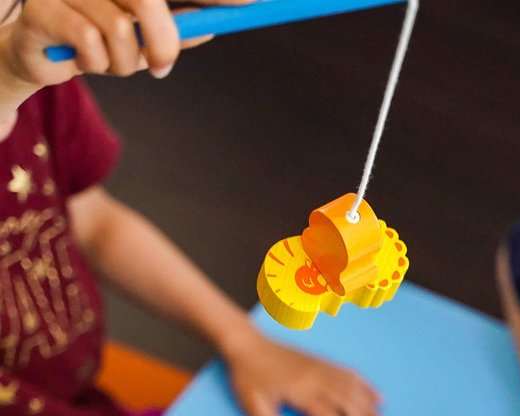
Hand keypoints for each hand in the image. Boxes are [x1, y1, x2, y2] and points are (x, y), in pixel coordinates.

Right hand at [0, 0, 251, 85]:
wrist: (35, 52)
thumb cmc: (95, 39)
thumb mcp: (142, 38)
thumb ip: (177, 29)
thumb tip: (212, 28)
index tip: (248, 4)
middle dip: (163, 43)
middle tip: (160, 70)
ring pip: (119, 31)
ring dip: (122, 63)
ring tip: (108, 63)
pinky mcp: (43, 5)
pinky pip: (89, 41)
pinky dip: (95, 63)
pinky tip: (83, 60)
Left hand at [223, 326, 385, 415]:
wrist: (247, 345)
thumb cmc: (248, 379)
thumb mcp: (254, 409)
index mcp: (301, 391)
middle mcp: (317, 378)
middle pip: (348, 404)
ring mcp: (322, 368)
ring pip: (353, 389)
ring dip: (369, 408)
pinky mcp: (322, 363)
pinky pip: (349, 374)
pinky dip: (366, 386)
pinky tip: (376, 397)